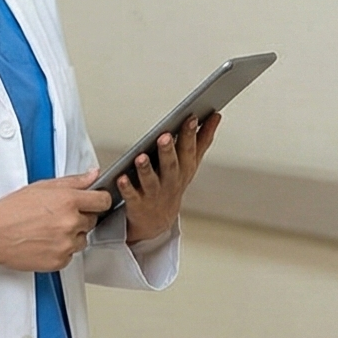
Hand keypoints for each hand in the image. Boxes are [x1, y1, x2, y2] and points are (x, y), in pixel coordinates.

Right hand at [0, 169, 112, 271]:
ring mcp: (66, 244)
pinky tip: (45, 241)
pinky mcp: (60, 261)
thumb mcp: (41, 187)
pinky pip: (70, 255)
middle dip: (80, 218)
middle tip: (57, 216)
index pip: (102, 201)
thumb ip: (73, 181)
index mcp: (68, 201)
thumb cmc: (11, 210)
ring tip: (48, 229)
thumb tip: (92, 175)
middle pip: (92, 221)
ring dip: (72, 235)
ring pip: (82, 239)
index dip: (99, 200)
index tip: (94, 202)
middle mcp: (70, 223)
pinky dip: (61, 250)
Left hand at [121, 113, 221, 241]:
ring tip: (141, 157)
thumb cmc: (173, 184)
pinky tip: (122, 178)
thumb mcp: (190, 163)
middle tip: (165, 136)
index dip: (190, 134)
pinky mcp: (138, 203)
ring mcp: (154, 193)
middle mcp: (171, 181)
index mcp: (184, 169)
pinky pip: (131, 195)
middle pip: (171, 165)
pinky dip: (127, 187)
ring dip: (146, 169)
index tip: (191, 117)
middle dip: (168, 151)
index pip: (189, 150)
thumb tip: (216, 116)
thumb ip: (202, 139)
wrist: (157, 221)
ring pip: (151, 181)